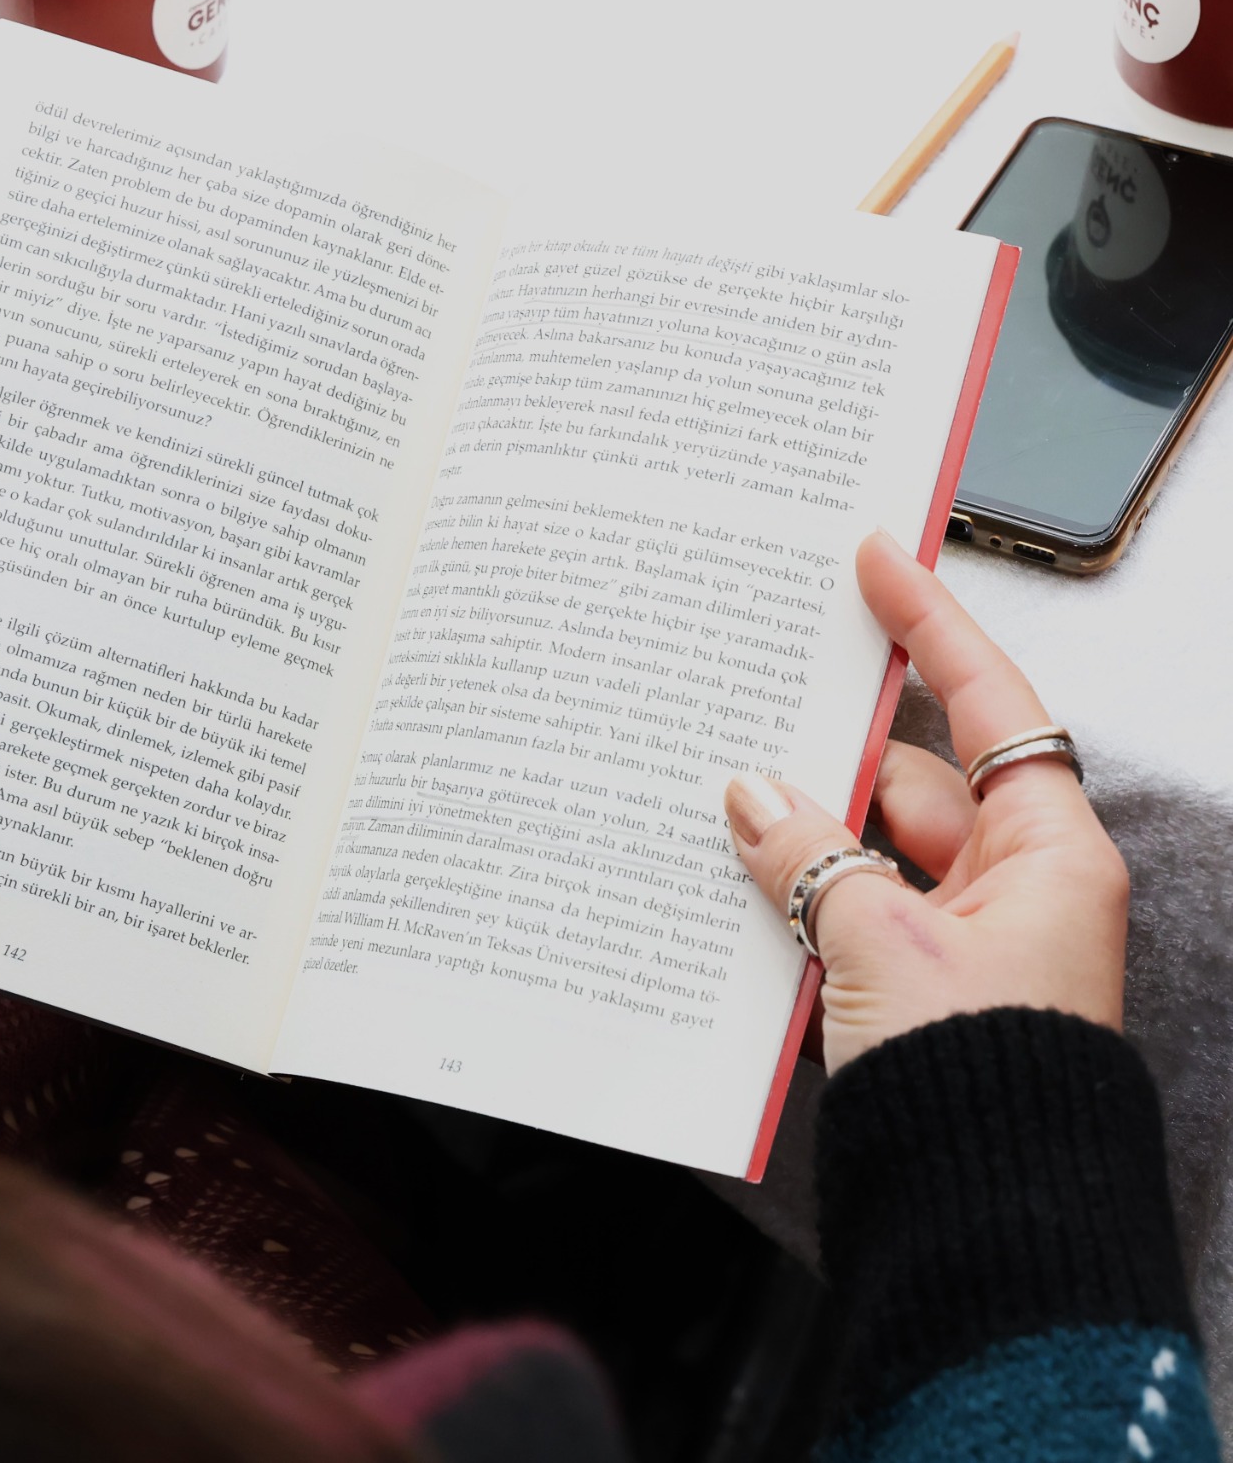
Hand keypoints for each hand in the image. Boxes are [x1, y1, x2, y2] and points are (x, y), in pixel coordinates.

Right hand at [721, 530, 1127, 1071]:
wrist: (982, 1204)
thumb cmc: (979, 1073)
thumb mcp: (881, 943)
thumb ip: (809, 855)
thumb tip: (750, 791)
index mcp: (1047, 852)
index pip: (988, 703)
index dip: (930, 625)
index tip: (877, 558)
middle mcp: (1012, 885)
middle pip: (908, 778)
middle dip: (826, 754)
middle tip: (747, 700)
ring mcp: (961, 939)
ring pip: (862, 848)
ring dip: (795, 836)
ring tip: (714, 803)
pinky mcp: (910, 988)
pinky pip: (843, 913)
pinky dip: (792, 899)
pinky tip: (730, 887)